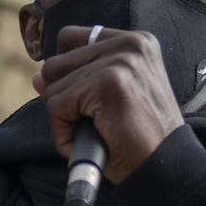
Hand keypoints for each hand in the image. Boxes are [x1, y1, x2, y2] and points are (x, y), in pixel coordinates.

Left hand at [32, 26, 185, 183]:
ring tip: (95, 134)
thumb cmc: (141, 139)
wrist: (167, 169)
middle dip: (63, 99)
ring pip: (53, 86)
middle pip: (55, 63)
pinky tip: (89, 143)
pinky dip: (63, 134)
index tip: (82, 98)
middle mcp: (130, 44)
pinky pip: (56, 106)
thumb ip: (79, 80)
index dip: (66, 71)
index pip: (71, 37)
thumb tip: (38, 77)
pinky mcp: (108, 84)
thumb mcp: (113, 99)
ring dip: (64, 120)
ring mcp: (120, 61)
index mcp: (136, 42)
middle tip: (92, 123)